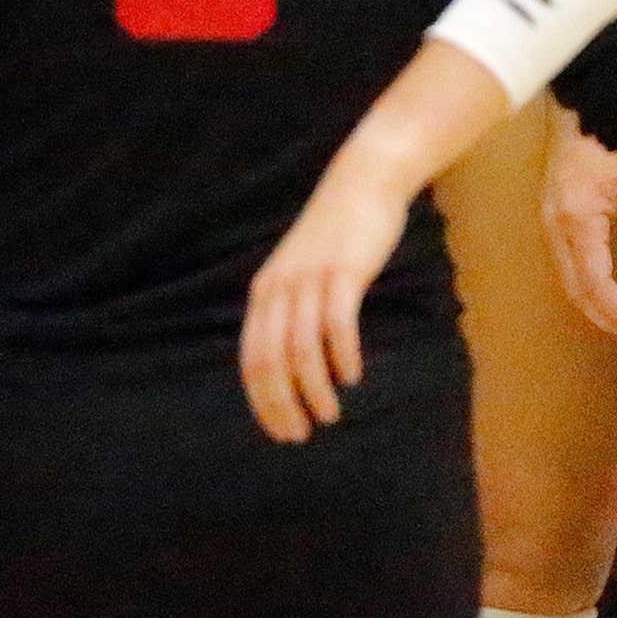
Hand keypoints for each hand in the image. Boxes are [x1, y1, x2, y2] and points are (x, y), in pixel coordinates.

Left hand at [241, 174, 412, 442]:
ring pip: (302, 349)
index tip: (282, 431)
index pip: (253, 360)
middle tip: (300, 435)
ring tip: (329, 416)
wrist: (364, 182)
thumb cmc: (338, 233)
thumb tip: (294, 360)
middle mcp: (280, 288)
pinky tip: (352, 377)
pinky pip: (337, 323)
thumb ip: (293, 308)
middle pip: (270, 361)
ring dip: (313, 390)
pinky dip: (341, 356)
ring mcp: (311, 279)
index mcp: (265, 293)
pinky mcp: (344, 271)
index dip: (263, 402)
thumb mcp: (302, 271)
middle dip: (282, 405)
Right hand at [546, 119, 616, 342]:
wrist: (581, 106)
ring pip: (568, 278)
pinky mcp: (553, 215)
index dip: (615, 309)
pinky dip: (585, 282)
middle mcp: (555, 225)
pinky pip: (566, 261)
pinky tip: (605, 291)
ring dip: (592, 303)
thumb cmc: (610, 135)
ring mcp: (549, 221)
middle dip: (603, 315)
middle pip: (575, 289)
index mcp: (576, 217)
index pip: (594, 281)